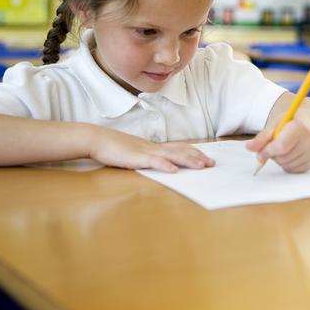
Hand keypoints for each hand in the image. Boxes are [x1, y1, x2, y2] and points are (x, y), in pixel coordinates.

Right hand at [89, 127, 214, 171]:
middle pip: (180, 150)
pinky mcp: (136, 158)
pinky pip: (153, 161)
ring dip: (187, 160)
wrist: (98, 139)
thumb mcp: (136, 153)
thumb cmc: (115, 148)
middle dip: (197, 157)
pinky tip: (174, 170)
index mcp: (154, 147)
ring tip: (200, 166)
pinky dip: (164, 165)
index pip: (179, 147)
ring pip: (171, 155)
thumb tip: (161, 165)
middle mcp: (153, 147)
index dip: (193, 152)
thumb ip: (149, 157)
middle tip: (211, 164)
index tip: (206, 158)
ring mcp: (145, 152)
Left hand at [245, 117, 309, 172]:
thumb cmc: (288, 123)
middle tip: (274, 145)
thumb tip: (249, 147)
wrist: (307, 125)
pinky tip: (290, 154)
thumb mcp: (274, 125)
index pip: (281, 146)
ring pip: (286, 165)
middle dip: (273, 154)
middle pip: (283, 157)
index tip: (260, 153)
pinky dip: (286, 165)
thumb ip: (261, 137)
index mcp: (300, 127)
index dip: (268, 151)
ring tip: (283, 148)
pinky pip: (292, 170)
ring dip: (279, 160)